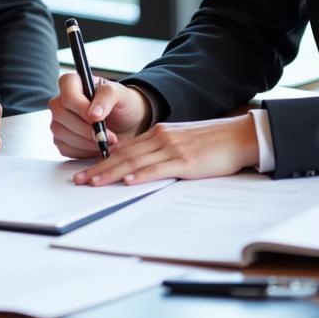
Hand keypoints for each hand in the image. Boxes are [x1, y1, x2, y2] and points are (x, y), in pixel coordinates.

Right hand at [49, 73, 149, 157]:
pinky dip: (83, 151)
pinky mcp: (62, 140)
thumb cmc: (121, 104)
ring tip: (106, 141)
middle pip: (61, 115)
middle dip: (86, 130)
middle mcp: (61, 101)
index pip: (67, 94)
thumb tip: (93, 114)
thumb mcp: (121, 94)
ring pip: (61, 133)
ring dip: (86, 142)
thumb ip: (107, 96)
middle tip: (107, 136)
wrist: (126, 123)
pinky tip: (97, 146)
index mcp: (73, 83)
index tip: (98, 119)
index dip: (80, 108)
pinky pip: (65, 148)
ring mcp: (59, 121)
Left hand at [73, 114, 259, 185]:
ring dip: (112, 173)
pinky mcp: (186, 161)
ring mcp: (172, 149)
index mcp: (159, 134)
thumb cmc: (212, 143)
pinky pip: (159, 169)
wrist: (238, 137)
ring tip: (94, 183)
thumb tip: (140, 167)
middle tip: (80, 180)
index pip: (124, 148)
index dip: (103, 160)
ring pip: (135, 162)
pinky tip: (128, 182)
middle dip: (99, 168)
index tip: (87, 170)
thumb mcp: (181, 142)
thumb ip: (161, 150)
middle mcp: (161, 138)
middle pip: (124, 155)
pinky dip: (142, 176)